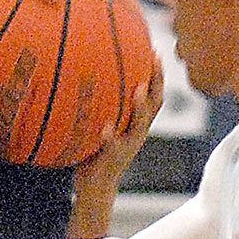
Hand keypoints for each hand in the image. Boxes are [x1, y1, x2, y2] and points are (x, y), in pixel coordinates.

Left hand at [72, 57, 162, 205]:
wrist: (94, 187)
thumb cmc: (94, 151)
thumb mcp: (100, 125)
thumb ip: (100, 106)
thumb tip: (81, 75)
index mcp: (136, 123)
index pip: (153, 95)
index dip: (157, 75)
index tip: (156, 51)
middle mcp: (137, 132)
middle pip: (154, 104)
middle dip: (157, 82)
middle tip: (155, 61)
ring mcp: (128, 146)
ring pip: (140, 125)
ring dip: (140, 107)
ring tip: (138, 90)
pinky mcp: (113, 160)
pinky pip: (113, 147)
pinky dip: (111, 137)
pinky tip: (105, 128)